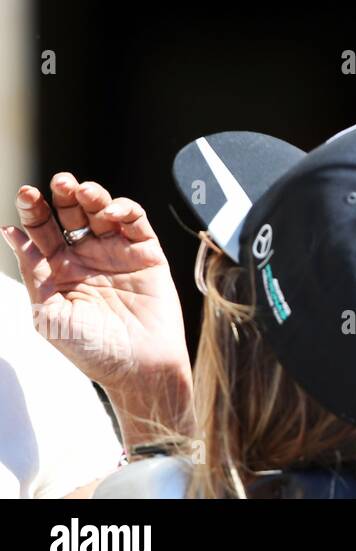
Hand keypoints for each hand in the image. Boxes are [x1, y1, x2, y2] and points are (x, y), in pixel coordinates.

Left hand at [2, 173, 191, 402]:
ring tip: (83, 190)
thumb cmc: (91, 351)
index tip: (27, 195)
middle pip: (71, 215)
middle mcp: (87, 258)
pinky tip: (112, 211)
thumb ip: (34, 273)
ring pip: (102, 213)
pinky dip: (125, 210)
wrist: (140, 368)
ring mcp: (117, 254)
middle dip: (63, 196)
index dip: (33, 211)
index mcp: (58, 272)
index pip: (42, 232)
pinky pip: (136, 223)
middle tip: (58, 183)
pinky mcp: (147, 254)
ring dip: (93, 197)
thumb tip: (11, 234)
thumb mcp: (49, 314)